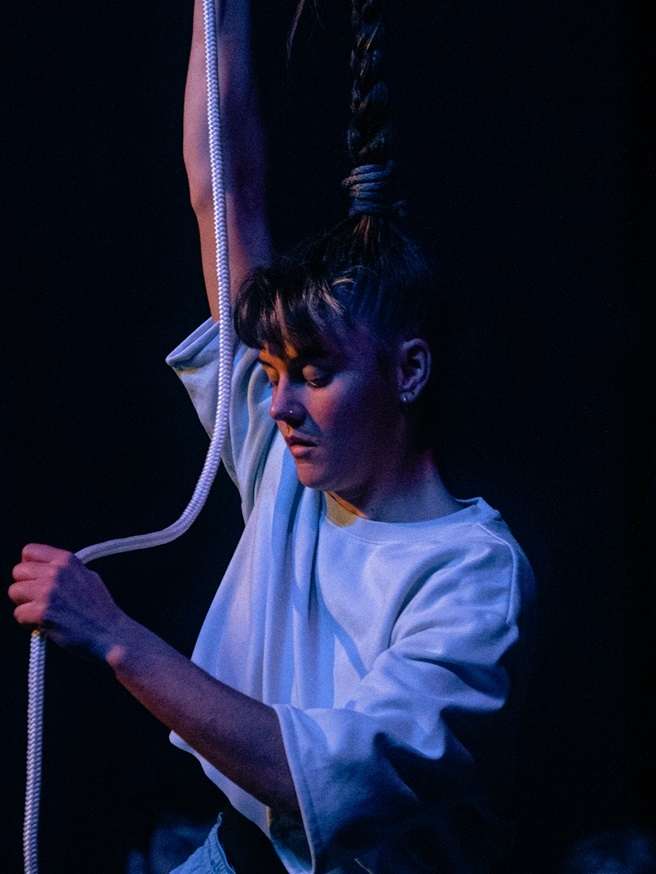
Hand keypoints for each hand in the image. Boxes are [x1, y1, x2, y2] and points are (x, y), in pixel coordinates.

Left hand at [9, 543, 125, 659]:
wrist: (110, 633)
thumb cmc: (100, 610)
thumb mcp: (88, 577)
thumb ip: (66, 572)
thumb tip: (46, 571)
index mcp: (67, 561)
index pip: (30, 551)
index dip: (27, 565)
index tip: (33, 578)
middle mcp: (56, 572)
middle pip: (18, 571)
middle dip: (24, 587)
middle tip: (37, 600)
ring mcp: (48, 591)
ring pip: (14, 592)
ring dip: (24, 604)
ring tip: (41, 613)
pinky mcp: (43, 612)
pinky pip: (18, 614)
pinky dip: (28, 623)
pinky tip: (44, 625)